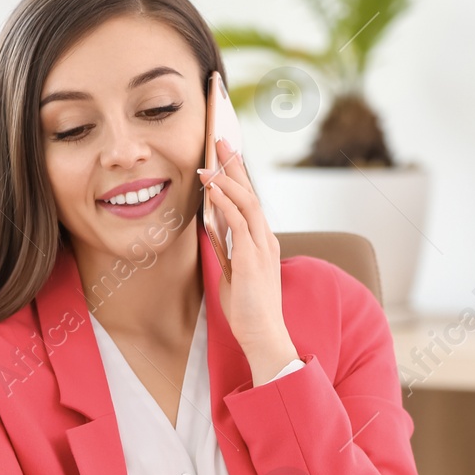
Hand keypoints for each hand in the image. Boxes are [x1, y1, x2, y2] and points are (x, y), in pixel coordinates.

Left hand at [200, 136, 297, 383]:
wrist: (263, 334)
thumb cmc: (248, 308)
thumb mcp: (233, 271)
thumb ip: (227, 248)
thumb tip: (213, 228)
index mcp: (262, 240)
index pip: (249, 200)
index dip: (236, 176)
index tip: (223, 156)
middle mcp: (266, 238)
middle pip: (250, 191)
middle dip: (234, 164)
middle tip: (219, 140)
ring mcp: (262, 246)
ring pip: (246, 201)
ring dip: (226, 178)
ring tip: (209, 160)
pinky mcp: (253, 257)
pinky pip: (238, 221)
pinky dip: (225, 201)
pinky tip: (212, 188)